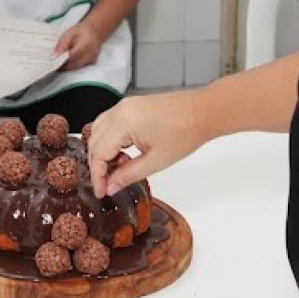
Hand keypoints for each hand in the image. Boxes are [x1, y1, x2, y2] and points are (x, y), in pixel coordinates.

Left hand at [54, 21, 104, 70]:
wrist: (95, 31)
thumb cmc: (81, 31)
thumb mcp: (69, 33)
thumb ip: (62, 45)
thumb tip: (54, 57)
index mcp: (85, 44)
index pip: (71, 57)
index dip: (61, 60)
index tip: (52, 60)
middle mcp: (91, 54)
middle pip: (73, 64)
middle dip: (63, 64)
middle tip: (54, 61)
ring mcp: (92, 59)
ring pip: (76, 67)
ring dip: (67, 65)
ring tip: (61, 59)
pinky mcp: (92, 62)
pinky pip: (79, 66)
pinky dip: (73, 64)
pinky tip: (69, 59)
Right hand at [86, 91, 205, 197]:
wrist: (204, 112)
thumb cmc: (186, 132)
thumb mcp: (156, 161)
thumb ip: (128, 175)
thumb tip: (111, 186)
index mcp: (123, 122)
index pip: (98, 152)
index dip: (98, 175)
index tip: (101, 192)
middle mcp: (119, 110)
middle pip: (94, 141)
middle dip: (98, 165)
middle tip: (107, 185)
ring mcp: (125, 106)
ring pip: (99, 131)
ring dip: (103, 152)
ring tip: (119, 170)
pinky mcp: (131, 106)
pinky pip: (110, 124)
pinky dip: (111, 141)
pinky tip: (125, 154)